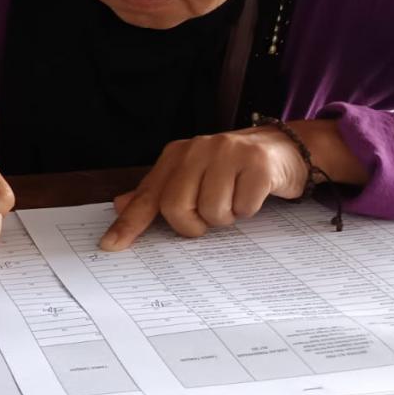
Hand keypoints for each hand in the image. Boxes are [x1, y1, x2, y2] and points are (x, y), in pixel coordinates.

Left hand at [99, 127, 308, 250]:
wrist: (282, 148)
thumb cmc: (230, 168)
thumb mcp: (191, 175)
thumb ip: (158, 191)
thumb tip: (120, 205)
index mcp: (176, 155)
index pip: (147, 195)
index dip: (129, 223)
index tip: (110, 246)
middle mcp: (198, 149)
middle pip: (176, 207)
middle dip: (192, 225)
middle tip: (208, 218)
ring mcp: (228, 154)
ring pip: (212, 212)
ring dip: (225, 218)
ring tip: (233, 199)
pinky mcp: (257, 164)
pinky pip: (244, 208)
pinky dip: (248, 211)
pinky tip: (252, 194)